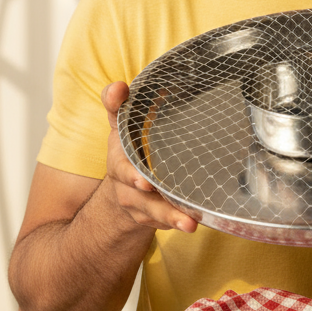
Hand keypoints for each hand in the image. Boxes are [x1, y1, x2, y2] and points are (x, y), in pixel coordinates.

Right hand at [103, 81, 197, 232]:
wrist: (123, 188)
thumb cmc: (128, 149)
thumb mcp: (121, 125)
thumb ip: (117, 104)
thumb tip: (119, 87)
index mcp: (120, 160)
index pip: (121, 166)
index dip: (131, 174)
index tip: (143, 180)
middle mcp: (127, 185)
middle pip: (135, 192)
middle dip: (146, 194)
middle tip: (155, 191)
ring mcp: (139, 203)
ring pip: (153, 212)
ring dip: (171, 216)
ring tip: (190, 223)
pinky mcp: (153, 216)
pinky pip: (164, 221)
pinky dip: (178, 222)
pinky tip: (194, 222)